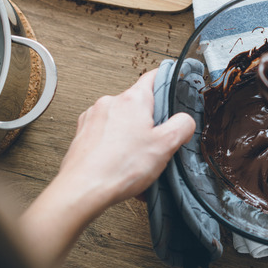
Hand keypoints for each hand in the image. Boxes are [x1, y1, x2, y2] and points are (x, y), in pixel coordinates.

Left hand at [57, 68, 194, 209]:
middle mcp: (110, 103)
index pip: (153, 77)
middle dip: (149, 121)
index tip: (172, 86)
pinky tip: (121, 165)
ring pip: (121, 120)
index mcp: (133, 100)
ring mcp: (94, 118)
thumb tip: (185, 120)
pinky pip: (106, 134)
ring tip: (136, 159)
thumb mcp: (166, 145)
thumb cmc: (118, 167)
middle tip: (156, 142)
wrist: (83, 190)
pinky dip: (115, 146)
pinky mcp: (83, 134)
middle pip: (138, 104)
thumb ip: (182, 126)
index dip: (166, 80)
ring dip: (131, 135)